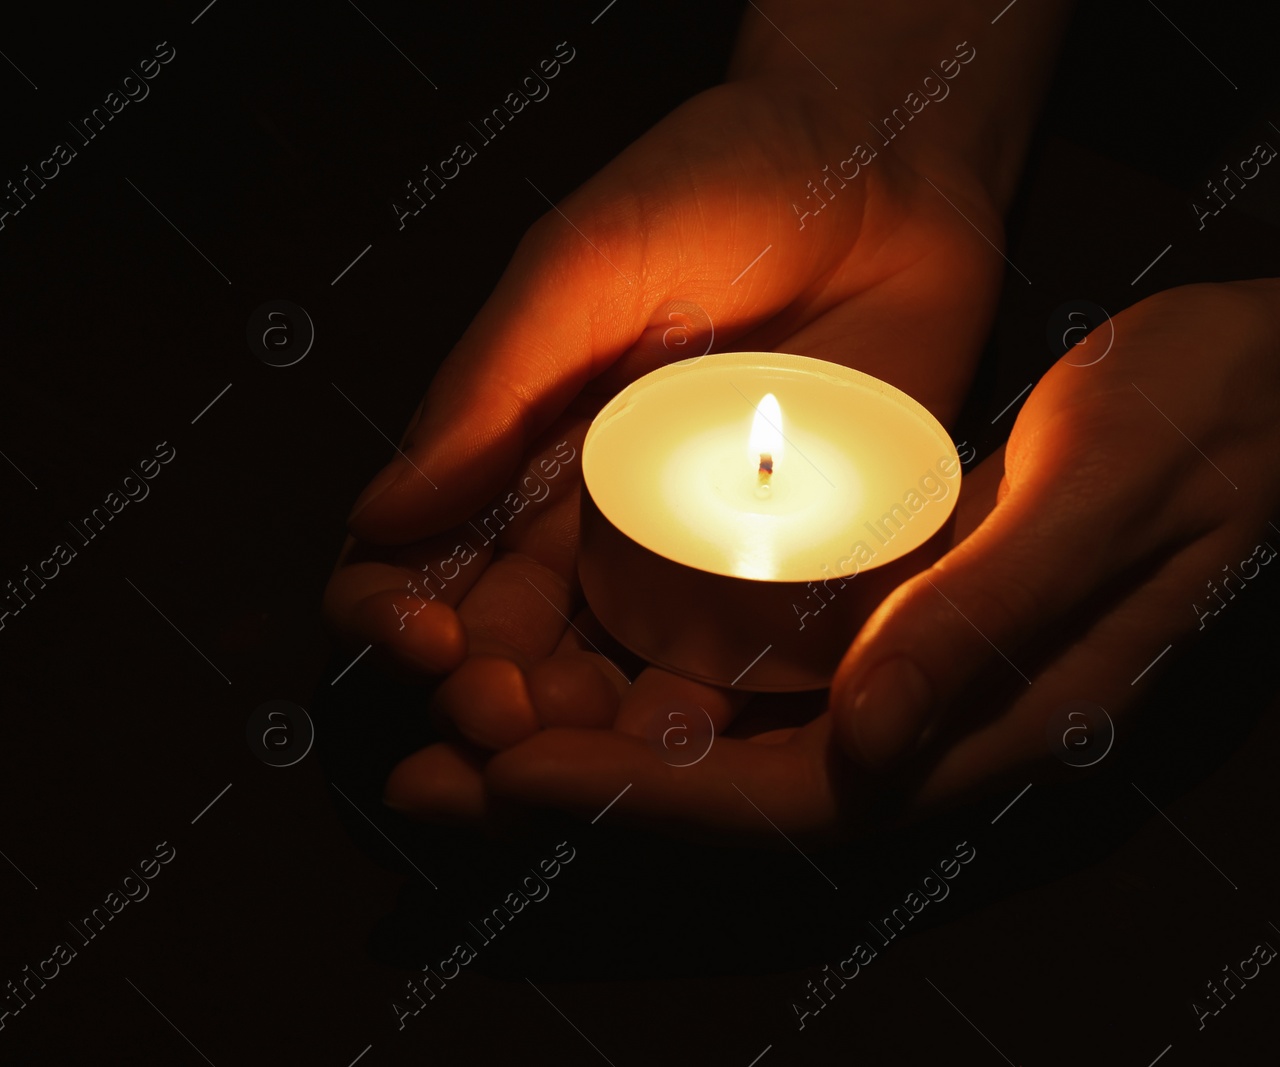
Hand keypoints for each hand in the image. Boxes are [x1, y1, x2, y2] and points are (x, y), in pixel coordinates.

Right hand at [323, 71, 1014, 820]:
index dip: (387, 610)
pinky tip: (687, 743)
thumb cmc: (718, 184)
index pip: (414, 561)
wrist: (890, 171)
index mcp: (512, 457)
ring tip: (581, 739)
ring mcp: (688, 563)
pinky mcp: (791, 581)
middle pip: (503, 647)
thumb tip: (379, 518)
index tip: (415, 631)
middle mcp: (587, 527)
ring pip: (607, 682)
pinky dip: (704, 720)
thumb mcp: (579, 267)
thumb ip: (486, 389)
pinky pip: (739, 673)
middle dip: (482, 695)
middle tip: (498, 709)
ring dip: (578, 735)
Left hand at [459, 280, 1279, 840]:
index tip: (510, 773)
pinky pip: (732, 683)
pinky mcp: (869, 631)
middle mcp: (922, 729)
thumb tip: (861, 752)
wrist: (1252, 390)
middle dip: (571, 795)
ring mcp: (891, 686)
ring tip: (444, 735)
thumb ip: (986, 622)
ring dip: (576, 745)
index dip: (638, 797)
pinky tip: (543, 661)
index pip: (785, 800)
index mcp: (982, 726)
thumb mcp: (1103, 498)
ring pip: (710, 745)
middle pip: (719, 794)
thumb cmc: (1202, 426)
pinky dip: (629, 683)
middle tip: (425, 778)